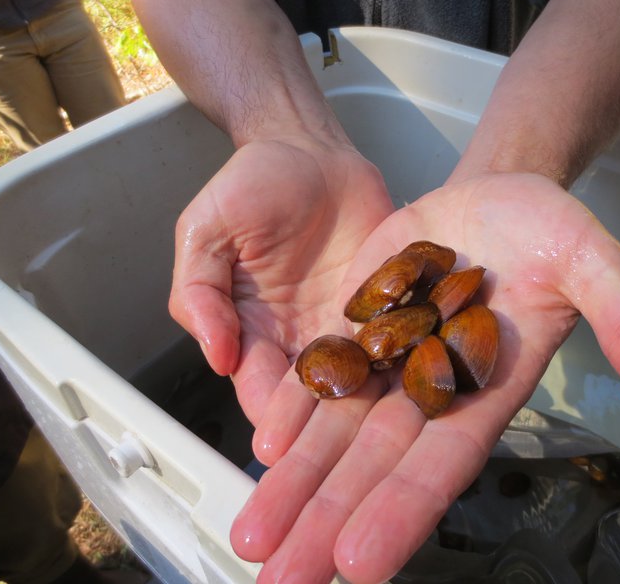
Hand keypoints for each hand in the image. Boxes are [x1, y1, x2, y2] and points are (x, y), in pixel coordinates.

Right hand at [168, 136, 393, 425]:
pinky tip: (420, 386)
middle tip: (343, 468)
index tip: (284, 450)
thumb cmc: (251, 185)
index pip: (259, 386)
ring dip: (370, 408)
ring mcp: (346, 324)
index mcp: (251, 330)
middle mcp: (300, 338)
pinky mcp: (384, 303)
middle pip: (313, 397)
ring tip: (387, 443)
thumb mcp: (204, 231)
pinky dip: (405, 361)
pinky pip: (394, 338)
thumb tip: (215, 357)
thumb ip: (199, 293)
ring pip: (358, 378)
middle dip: (324, 432)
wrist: (311, 150)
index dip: (270, 416)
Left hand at [229, 172, 619, 583]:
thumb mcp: (591, 264)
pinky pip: (318, 380)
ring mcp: (388, 365)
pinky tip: (262, 449)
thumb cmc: (546, 232)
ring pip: (334, 434)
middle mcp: (429, 393)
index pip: (440, 466)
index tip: (356, 564)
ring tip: (254, 538)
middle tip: (280, 577)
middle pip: (371, 467)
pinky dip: (290, 412)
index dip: (400, 513)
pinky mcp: (355, 330)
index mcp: (483, 394)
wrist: (492, 197)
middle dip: (326, 523)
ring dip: (295, 485)